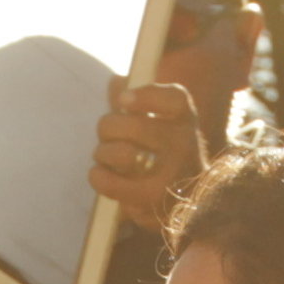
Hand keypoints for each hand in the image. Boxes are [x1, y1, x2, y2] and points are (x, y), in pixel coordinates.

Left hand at [91, 77, 209, 215]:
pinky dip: (98, 176)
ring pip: (123, 154)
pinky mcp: (152, 200)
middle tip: (105, 134)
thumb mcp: (156, 121)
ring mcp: (172, 175)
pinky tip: (100, 174)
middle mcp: (184, 144)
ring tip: (104, 156)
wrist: (184, 200)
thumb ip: (136, 101)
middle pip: (135, 126)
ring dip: (102, 153)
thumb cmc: (161, 152)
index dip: (146, 96)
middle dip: (108, 126)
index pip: (174, 99)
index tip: (123, 99)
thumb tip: (116, 83)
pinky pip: (112, 183)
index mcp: (185, 119)